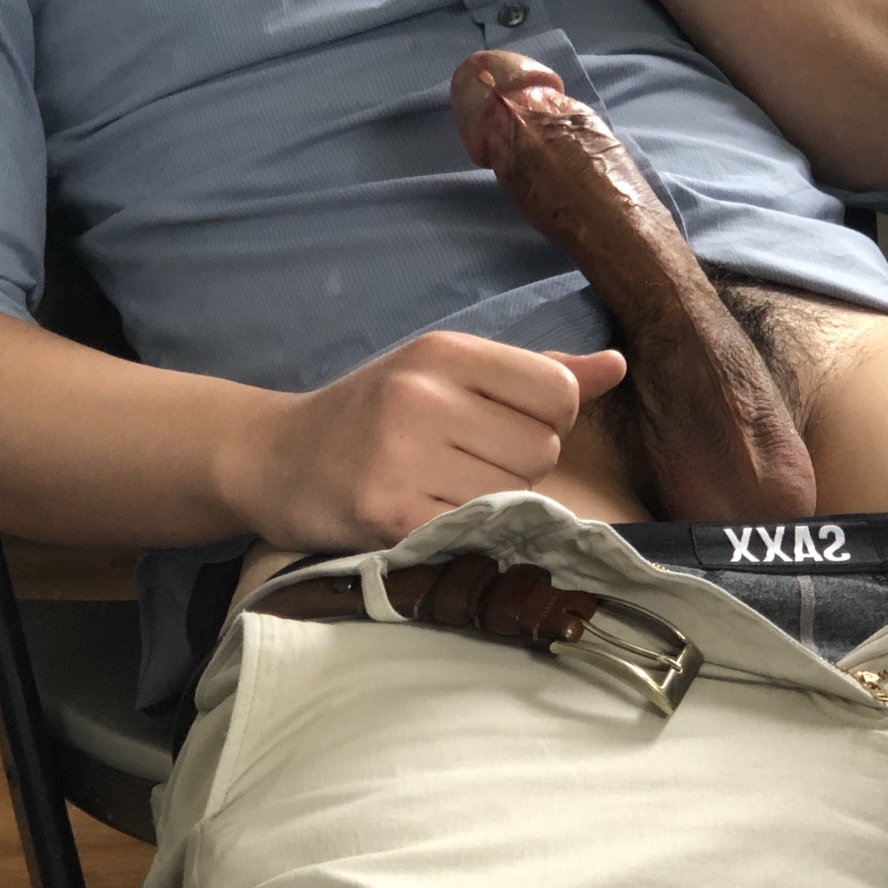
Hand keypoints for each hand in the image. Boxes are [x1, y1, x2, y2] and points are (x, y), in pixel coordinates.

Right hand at [219, 329, 625, 552]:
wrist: (270, 457)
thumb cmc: (370, 415)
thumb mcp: (443, 374)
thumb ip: (532, 373)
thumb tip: (616, 365)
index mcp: (445, 351)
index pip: (558, 393)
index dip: (546, 422)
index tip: (501, 430)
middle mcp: (424, 394)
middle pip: (542, 449)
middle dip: (517, 467)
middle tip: (462, 466)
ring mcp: (403, 453)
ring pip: (513, 496)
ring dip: (491, 506)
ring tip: (441, 490)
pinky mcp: (387, 512)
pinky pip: (471, 532)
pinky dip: (460, 535)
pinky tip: (424, 517)